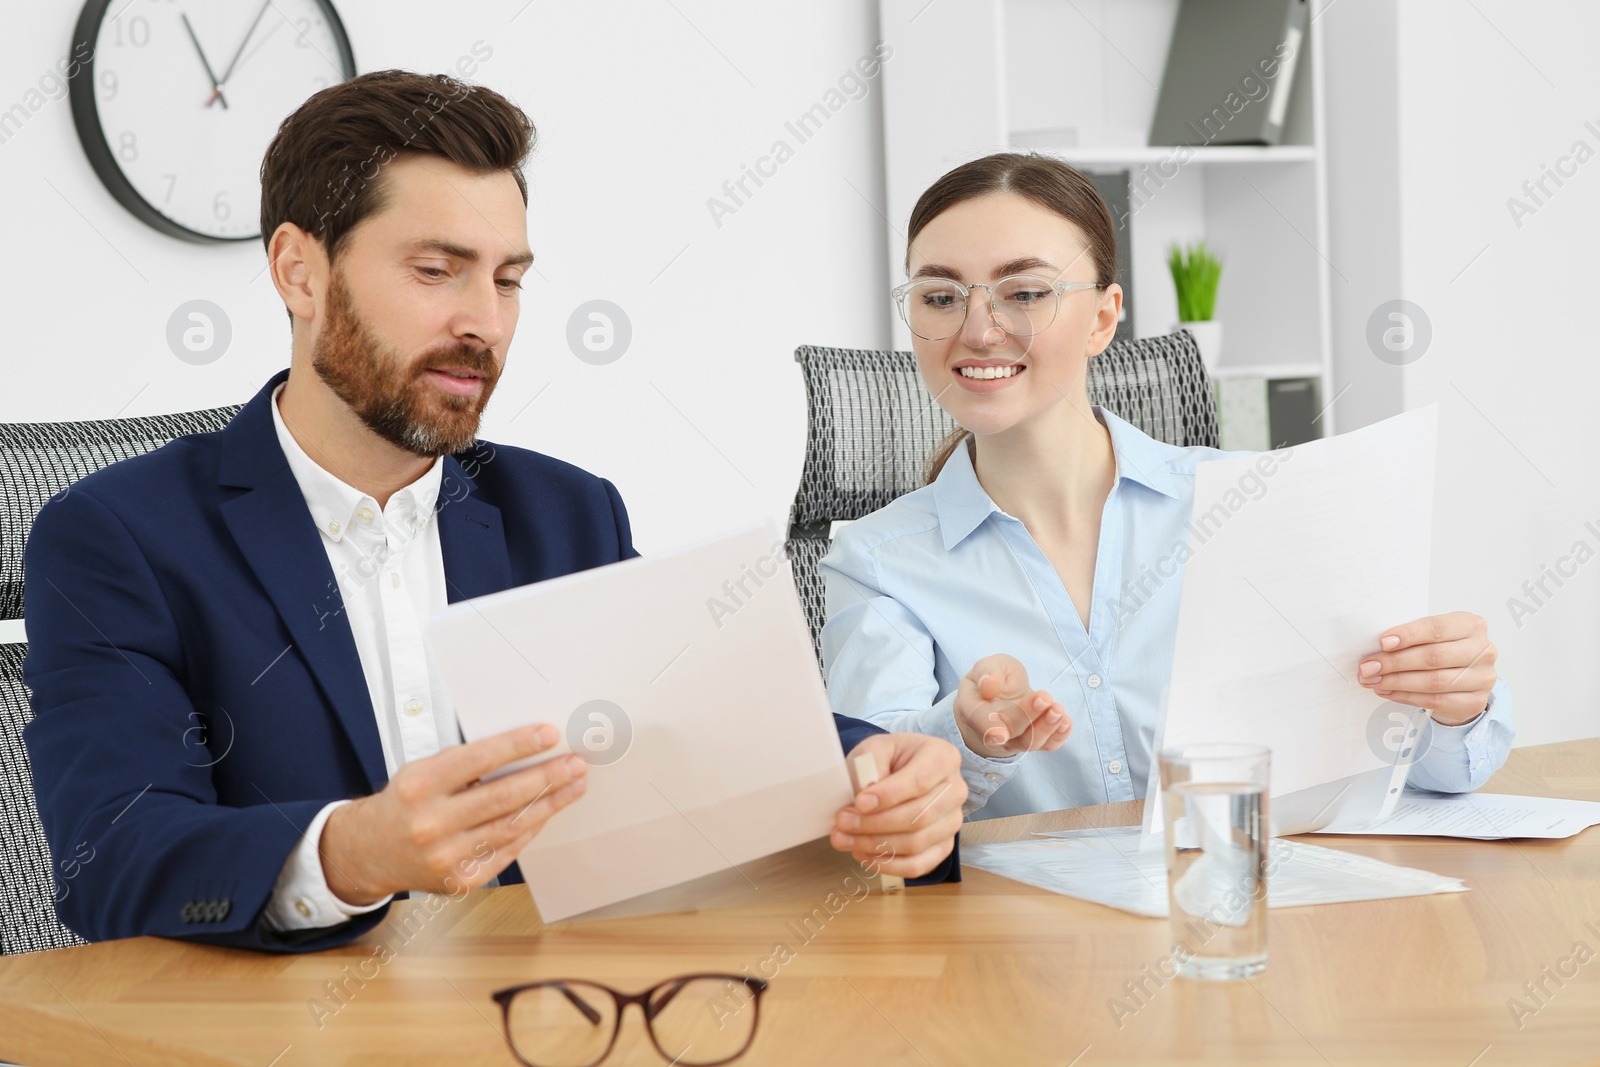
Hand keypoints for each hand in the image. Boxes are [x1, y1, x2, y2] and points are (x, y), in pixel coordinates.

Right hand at [319, 724, 586, 903]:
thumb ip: (467, 764)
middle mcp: (431, 824)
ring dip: (550, 804)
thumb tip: (525, 750)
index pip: (479, 760)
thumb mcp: (424, 771)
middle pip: (503, 797)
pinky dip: (530, 828)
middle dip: (547, 777)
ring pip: (511, 826)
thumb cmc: (406, 802)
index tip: (549, 734)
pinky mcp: (459, 880)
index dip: (518, 745)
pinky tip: (548, 811)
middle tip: (576, 763)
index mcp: (420, 786)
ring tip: (574, 785)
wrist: (371, 851)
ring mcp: (446, 857)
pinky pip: (506, 850)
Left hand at [830, 733, 965, 878]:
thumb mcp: (875, 748)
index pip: (920, 780)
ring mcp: (952, 821)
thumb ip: (871, 764)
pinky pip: (918, 865)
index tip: (859, 803)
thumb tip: (867, 797)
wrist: (898, 771)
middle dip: (875, 824)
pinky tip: (862, 854)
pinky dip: (887, 865)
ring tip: (844, 838)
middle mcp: (955, 790)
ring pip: (916, 843)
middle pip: (919, 816)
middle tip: (842, 822)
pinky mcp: (943, 846)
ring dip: (875, 845)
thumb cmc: (887, 759)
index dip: (889, 795)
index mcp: (943, 757)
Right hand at [952, 654, 1071, 758]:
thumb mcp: (988, 665)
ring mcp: (1016, 739)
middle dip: (1028, 715)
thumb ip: (988, 673)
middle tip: (1043, 698)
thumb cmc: (993, 677)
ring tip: (1058, 710)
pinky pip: (1047, 744)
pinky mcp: (1036, 739)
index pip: (981, 723)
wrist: (1003, 693)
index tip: (1001, 734)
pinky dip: (1058, 735)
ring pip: (1030, 742)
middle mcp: (994, 731)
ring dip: (1046, 727)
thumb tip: (989, 685)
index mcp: (975, 711)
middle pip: (1011, 730)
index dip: (990, 730)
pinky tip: (1066, 722)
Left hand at [1357, 612, 1496, 726]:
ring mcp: (1482, 678)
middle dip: (1395, 662)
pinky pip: (1435, 700)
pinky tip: (1388, 692)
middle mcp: (1482, 650)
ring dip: (1396, 682)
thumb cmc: (1443, 651)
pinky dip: (1406, 696)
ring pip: (1433, 681)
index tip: (1382, 642)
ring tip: (1373, 680)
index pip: (1436, 628)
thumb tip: (1376, 648)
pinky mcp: (1475, 701)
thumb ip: (1411, 637)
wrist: (1465, 680)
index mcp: (1471, 625)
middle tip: (1368, 666)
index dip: (1408, 635)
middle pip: (1433, 656)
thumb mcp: (1432, 636)